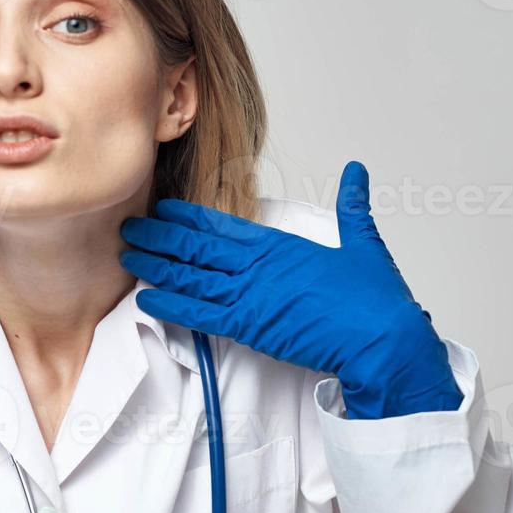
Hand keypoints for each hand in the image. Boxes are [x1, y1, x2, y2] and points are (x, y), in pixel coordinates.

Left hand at [118, 161, 460, 418]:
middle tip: (130, 228)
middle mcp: (259, 267)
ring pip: (191, 278)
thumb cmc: (375, 300)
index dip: (188, 217)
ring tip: (129, 258)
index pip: (223, 225)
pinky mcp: (250, 329)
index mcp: (281, 246)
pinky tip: (147, 300)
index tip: (163, 209)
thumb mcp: (364, 243)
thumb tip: (356, 171)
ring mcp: (251, 297)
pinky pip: (199, 315)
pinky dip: (171, 306)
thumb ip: (353, 206)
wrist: (383, 341)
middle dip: (159, 237)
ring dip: (156, 267)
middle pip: (196, 247)